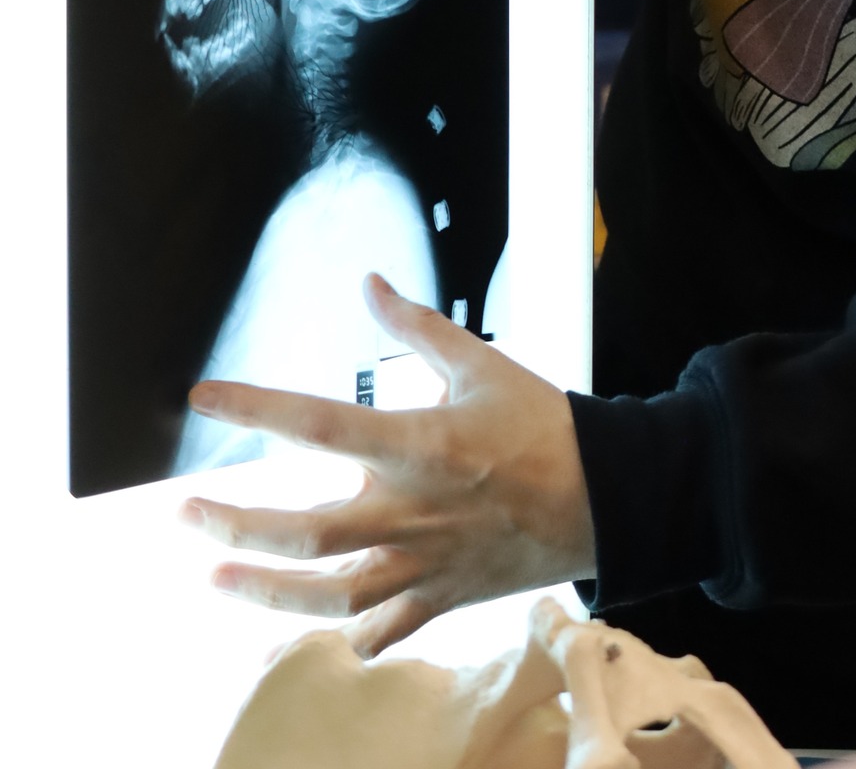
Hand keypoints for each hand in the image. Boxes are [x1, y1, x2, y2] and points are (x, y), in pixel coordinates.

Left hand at [179, 274, 595, 657]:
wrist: (605, 495)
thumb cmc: (543, 425)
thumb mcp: (481, 363)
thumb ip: (416, 328)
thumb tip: (371, 284)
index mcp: (418, 444)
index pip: (317, 423)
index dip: (255, 407)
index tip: (205, 396)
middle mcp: (410, 509)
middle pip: (303, 531)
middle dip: (234, 524)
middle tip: (187, 512)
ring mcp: (423, 562)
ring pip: (328, 594)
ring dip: (264, 591)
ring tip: (218, 578)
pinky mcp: (442, 595)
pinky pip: (382, 629)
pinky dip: (345, 634)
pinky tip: (310, 628)